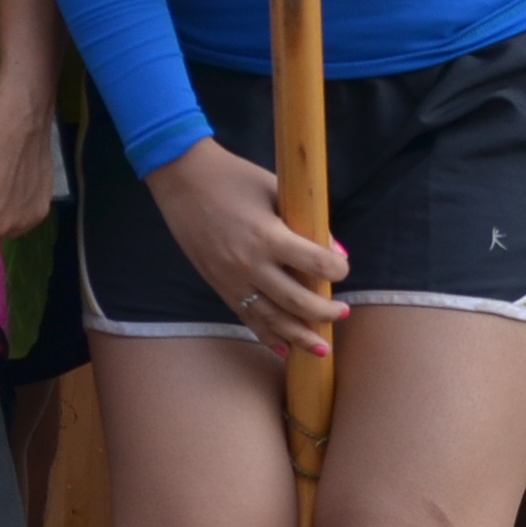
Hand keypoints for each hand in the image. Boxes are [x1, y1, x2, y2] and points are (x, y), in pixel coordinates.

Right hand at [144, 137, 345, 358]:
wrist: (182, 179)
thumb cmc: (233, 177)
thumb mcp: (274, 189)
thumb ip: (305, 222)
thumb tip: (336, 252)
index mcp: (268, 236)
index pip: (316, 264)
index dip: (338, 269)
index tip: (343, 268)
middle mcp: (251, 265)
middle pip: (298, 302)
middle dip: (326, 312)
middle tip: (343, 313)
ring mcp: (232, 280)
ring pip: (273, 320)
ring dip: (301, 336)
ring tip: (322, 349)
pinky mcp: (218, 286)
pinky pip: (247, 319)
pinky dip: (268, 337)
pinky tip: (285, 350)